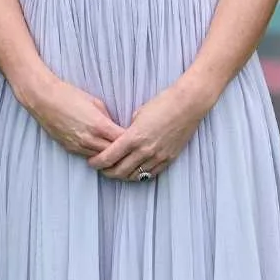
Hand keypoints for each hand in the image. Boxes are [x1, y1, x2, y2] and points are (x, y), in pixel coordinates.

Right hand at [20, 76, 123, 158]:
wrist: (44, 99)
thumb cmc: (69, 95)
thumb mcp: (95, 102)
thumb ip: (108, 117)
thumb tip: (115, 126)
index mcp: (99, 125)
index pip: (123, 140)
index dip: (133, 140)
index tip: (139, 138)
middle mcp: (90, 139)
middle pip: (114, 153)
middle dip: (124, 152)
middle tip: (133, 150)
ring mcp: (79, 146)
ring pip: (102, 159)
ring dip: (111, 157)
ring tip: (120, 154)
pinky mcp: (70, 149)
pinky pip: (89, 156)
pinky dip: (97, 155)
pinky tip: (102, 152)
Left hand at [87, 85, 211, 181]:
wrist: (187, 105)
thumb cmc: (162, 104)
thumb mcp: (138, 114)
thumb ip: (128, 130)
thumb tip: (121, 138)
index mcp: (134, 137)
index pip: (109, 157)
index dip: (97, 163)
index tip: (91, 163)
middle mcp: (145, 151)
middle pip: (120, 170)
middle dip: (107, 172)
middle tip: (101, 169)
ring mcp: (158, 157)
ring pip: (135, 176)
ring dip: (122, 176)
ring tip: (115, 172)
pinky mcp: (168, 159)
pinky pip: (150, 174)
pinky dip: (139, 175)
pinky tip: (133, 172)